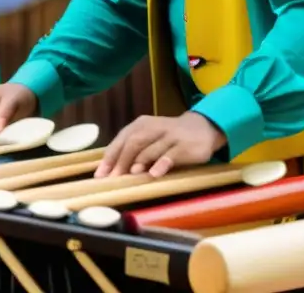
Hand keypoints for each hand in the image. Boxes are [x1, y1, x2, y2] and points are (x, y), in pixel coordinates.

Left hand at [96, 112, 225, 177]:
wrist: (203, 128)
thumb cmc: (169, 137)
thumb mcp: (151, 138)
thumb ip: (135, 150)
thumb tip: (113, 171)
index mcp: (141, 124)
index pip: (122, 139)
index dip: (110, 157)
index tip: (101, 175)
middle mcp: (154, 127)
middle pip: (134, 142)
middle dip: (122, 161)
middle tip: (114, 179)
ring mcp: (170, 136)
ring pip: (151, 147)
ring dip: (140, 161)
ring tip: (131, 174)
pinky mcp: (185, 146)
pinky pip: (171, 155)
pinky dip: (161, 164)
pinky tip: (155, 174)